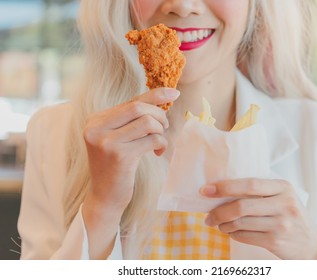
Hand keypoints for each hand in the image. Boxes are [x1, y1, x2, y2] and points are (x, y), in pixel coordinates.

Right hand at [83, 88, 179, 209]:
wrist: (105, 196)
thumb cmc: (116, 165)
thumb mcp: (118, 138)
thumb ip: (131, 119)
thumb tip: (161, 97)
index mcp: (95, 120)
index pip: (130, 101)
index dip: (155, 95)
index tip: (176, 93)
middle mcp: (96, 128)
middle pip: (138, 108)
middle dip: (159, 115)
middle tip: (165, 128)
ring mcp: (106, 142)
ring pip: (146, 122)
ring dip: (160, 130)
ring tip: (160, 141)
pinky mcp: (119, 156)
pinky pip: (151, 139)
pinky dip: (161, 143)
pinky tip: (158, 152)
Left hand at [200, 178, 316, 258]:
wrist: (309, 242)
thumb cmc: (289, 213)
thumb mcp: (282, 196)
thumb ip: (260, 190)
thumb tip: (221, 187)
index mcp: (283, 187)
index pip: (250, 184)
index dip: (225, 187)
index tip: (206, 190)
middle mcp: (284, 204)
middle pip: (241, 206)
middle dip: (218, 211)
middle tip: (207, 216)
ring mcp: (281, 225)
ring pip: (240, 223)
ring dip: (223, 224)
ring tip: (218, 223)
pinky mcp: (276, 241)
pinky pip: (244, 236)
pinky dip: (232, 234)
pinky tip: (230, 231)